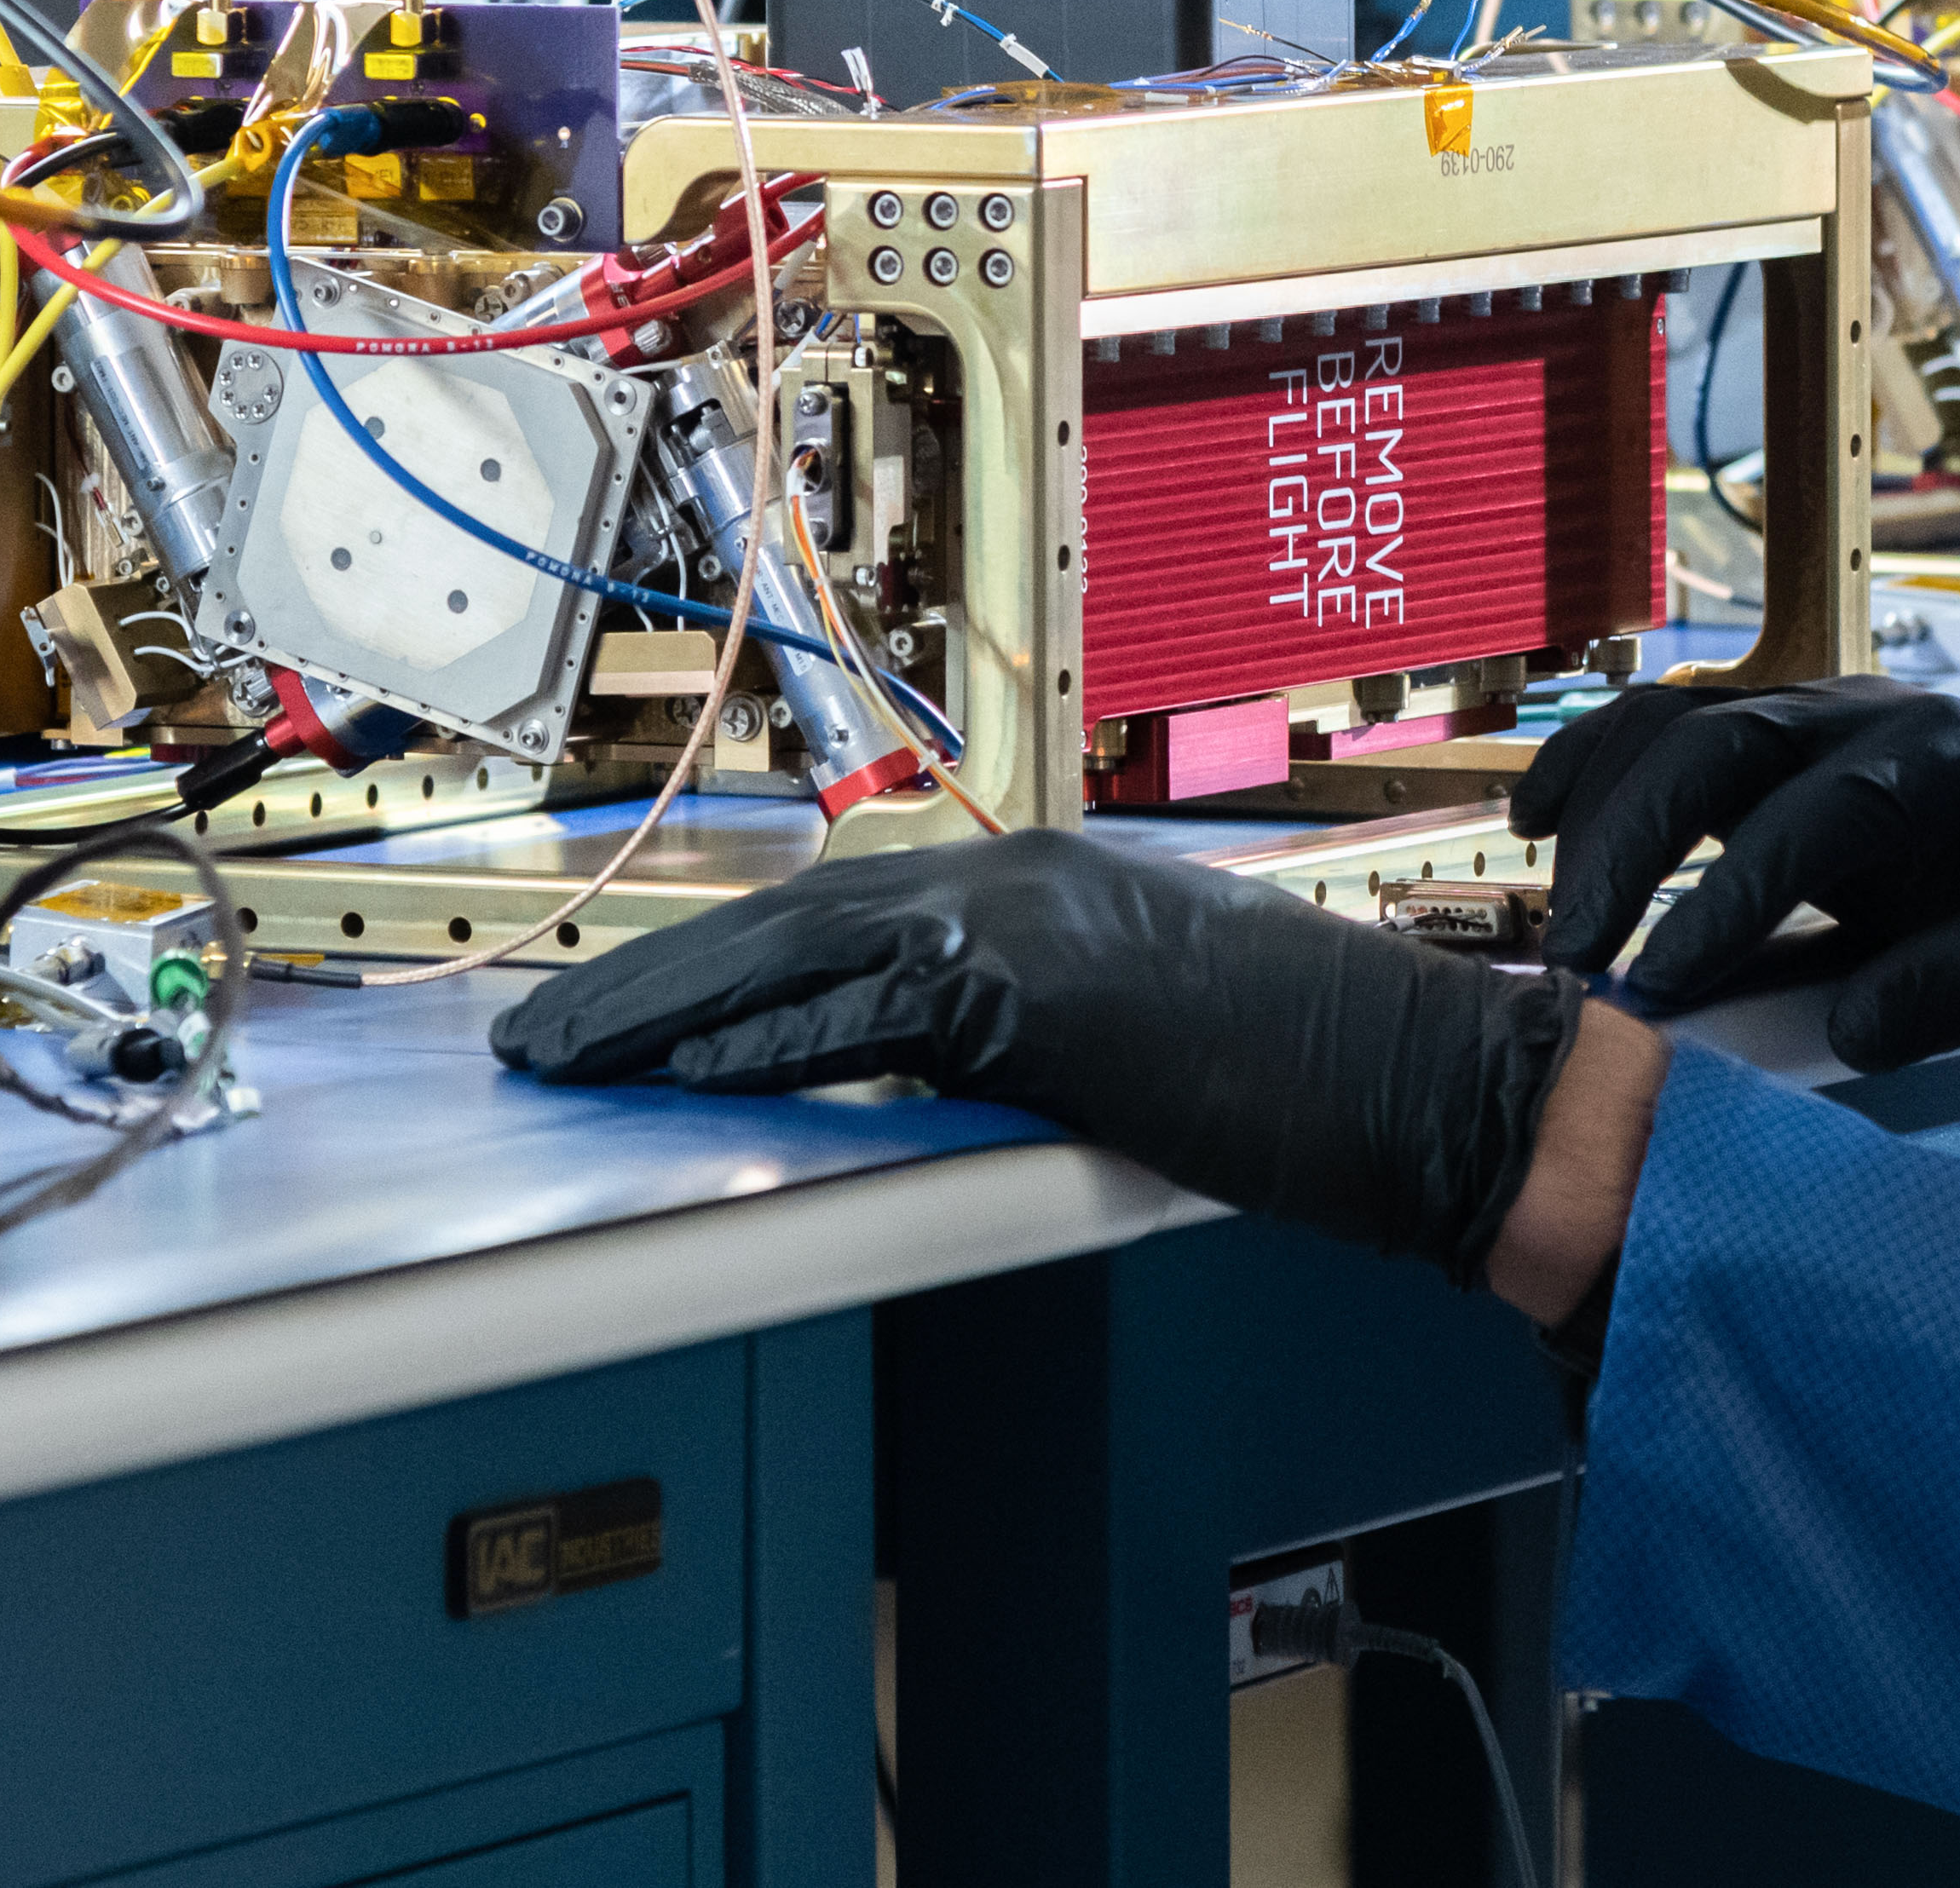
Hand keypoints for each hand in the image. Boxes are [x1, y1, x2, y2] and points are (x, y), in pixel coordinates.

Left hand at [490, 829, 1589, 1282]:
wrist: (1418, 1082)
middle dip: (645, 982)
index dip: (708, 964)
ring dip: (664, 1013)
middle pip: (781, 925)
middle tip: (541, 1036)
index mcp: (1026, 883)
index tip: (618, 1008)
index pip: (825, 919)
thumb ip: (1002, 1029)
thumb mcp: (1120, 1037)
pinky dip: (774, 1048)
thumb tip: (888, 1069)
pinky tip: (691, 1075)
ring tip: (565, 1058)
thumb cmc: (1298, 1077)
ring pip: (796, 960)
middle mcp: (1011, 877)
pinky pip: (874, 1021)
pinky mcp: (1040, 991)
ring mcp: (1024, 923)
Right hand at [1509, 677, 1959, 1072]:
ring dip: (1599, 802)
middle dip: (1634, 841)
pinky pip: (1668, 724)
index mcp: (1938, 764)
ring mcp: (1812, 714)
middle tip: (1578, 953)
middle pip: (1718, 740)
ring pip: (1676, 719)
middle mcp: (1862, 716)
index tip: (1661, 987)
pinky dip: (1596, 763)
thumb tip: (1841, 1033)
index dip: (1730, 898)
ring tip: (1556, 911)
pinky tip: (1538, 816)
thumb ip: (1955, 991)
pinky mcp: (1777, 736)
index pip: (1813, 818)